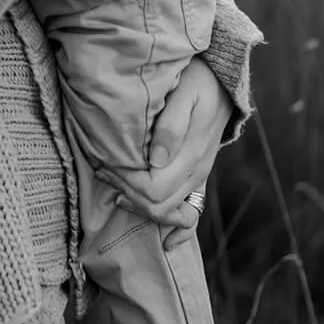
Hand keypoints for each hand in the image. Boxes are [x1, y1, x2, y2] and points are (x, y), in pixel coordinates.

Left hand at [96, 57, 232, 248]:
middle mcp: (196, 172)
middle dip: (125, 192)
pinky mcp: (197, 177)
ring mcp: (198, 178)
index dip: (126, 182)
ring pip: (168, 212)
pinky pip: (192, 215)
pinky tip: (165, 242)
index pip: (153, 189)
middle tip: (101, 169)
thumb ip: (171, 126)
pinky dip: (178, 231)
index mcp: (191, 155)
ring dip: (138, 204)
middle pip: (157, 204)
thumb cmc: (198, 81)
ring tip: (113, 186)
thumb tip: (156, 160)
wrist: (222, 81)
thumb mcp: (185, 93)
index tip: (105, 163)